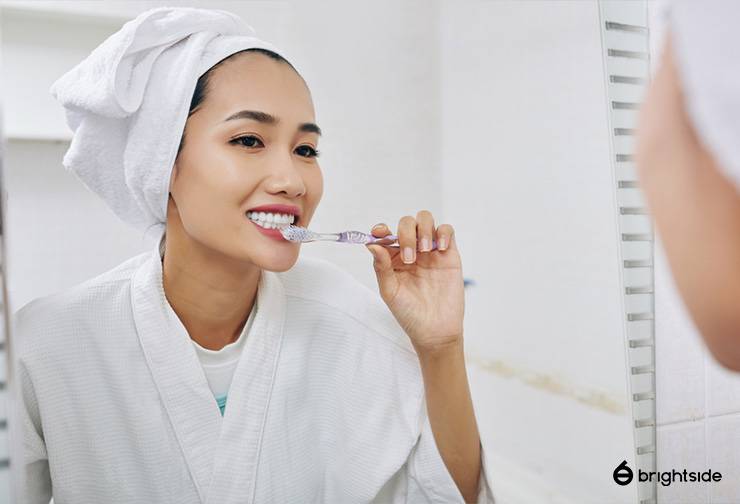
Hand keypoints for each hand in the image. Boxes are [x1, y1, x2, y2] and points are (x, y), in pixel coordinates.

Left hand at [366, 210, 464, 353]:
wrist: (435, 330)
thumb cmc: (409, 313)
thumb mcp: (389, 292)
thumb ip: (381, 267)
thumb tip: (372, 244)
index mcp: (393, 258)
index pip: (385, 234)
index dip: (381, 229)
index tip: (379, 232)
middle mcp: (411, 250)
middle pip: (407, 223)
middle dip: (406, 234)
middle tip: (409, 257)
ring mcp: (431, 251)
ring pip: (426, 220)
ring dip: (423, 229)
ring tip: (425, 251)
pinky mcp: (449, 254)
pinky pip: (447, 230)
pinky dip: (443, 232)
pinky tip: (440, 248)